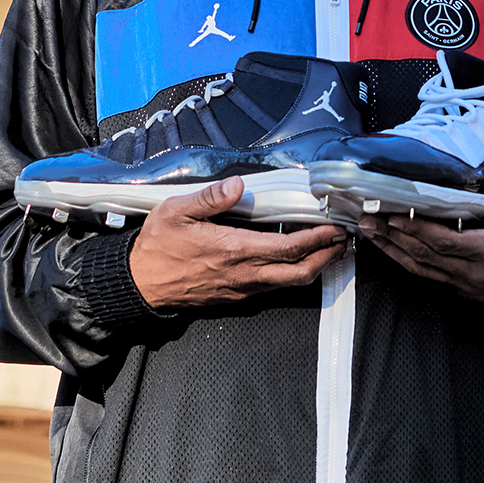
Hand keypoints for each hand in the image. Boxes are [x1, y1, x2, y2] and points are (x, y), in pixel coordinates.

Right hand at [128, 175, 347, 308]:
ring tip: (329, 250)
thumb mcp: (177, 211)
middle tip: (345, 241)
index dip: (317, 239)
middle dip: (326, 258)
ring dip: (313, 267)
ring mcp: (240, 289)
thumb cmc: (157, 245)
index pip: (288, 248)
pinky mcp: (234, 296)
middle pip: (299, 273)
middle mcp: (243, 275)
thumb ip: (210, 198)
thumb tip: (238, 185)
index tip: (335, 227)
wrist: (138, 283)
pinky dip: (292, 275)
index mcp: (234, 251)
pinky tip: (296, 261)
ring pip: (288, 284)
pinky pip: (272, 288)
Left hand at [357, 160, 483, 314]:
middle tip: (365, 223)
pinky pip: (432, 278)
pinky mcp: (467, 292)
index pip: (443, 242)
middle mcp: (472, 272)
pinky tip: (397, 254)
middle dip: (391, 239)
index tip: (391, 216)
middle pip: (423, 257)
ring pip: (422, 271)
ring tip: (370, 238)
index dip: (415, 230)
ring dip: (394, 253)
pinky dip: (410, 265)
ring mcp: (467, 285)